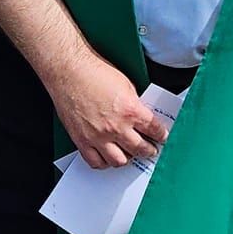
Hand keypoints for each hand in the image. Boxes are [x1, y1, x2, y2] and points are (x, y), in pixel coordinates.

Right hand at [45, 48, 169, 170]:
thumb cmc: (93, 72)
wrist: (68, 70)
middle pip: (140, 149)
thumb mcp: (125, 84)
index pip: (154, 130)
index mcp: (130, 110)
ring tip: (129, 153)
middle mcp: (116, 127)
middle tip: (151, 150)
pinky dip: (104, 162)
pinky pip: (96, 162)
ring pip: (119, 161)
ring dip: (128, 158)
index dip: (162, 136)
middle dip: (150, 150)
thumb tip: (140, 115)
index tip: (163, 138)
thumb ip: (134, 104)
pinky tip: (108, 157)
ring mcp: (98, 136)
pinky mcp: (82, 140)